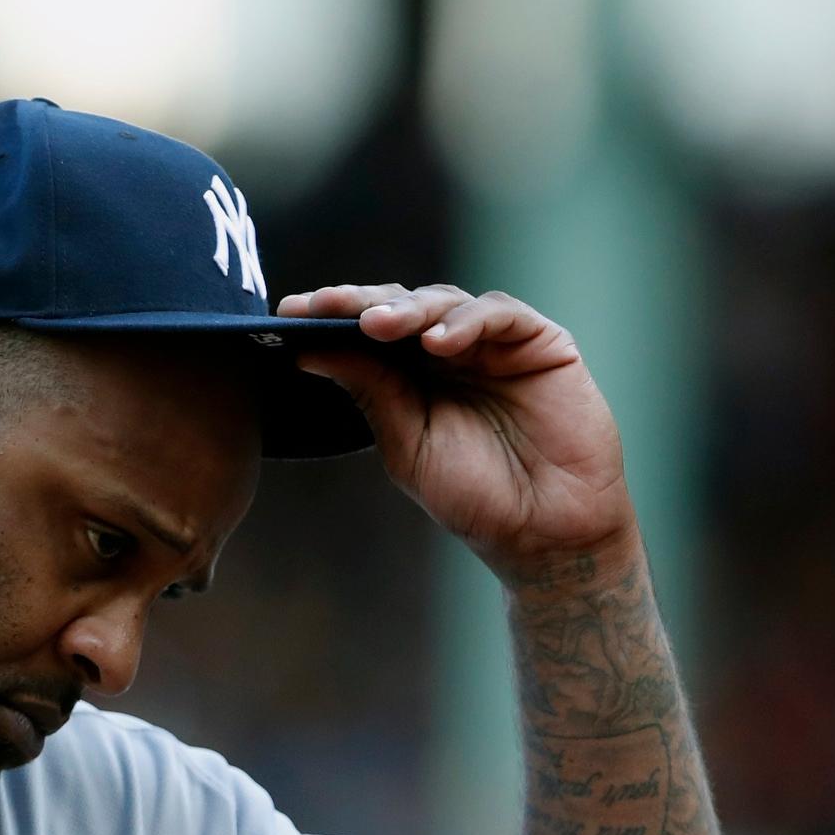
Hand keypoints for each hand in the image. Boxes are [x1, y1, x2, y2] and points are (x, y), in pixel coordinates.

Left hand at [278, 283, 635, 580]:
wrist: (547, 533)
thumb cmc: (477, 496)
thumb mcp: (407, 444)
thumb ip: (372, 392)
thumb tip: (311, 350)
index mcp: (414, 375)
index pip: (367, 332)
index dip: (331, 316)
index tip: (287, 313)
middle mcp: (452, 351)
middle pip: (401, 306)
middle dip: (360, 303)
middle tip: (325, 306)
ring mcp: (496, 344)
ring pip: (445, 302)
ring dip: (408, 310)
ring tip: (377, 326)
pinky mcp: (541, 342)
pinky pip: (499, 315)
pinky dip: (467, 322)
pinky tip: (439, 343)